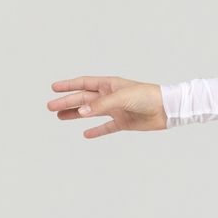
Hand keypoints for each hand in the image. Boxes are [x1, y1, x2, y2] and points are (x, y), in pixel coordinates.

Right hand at [46, 76, 168, 137]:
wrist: (166, 109)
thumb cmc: (146, 97)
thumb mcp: (121, 98)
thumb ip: (100, 105)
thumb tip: (80, 113)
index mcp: (109, 85)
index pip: (84, 83)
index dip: (69, 85)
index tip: (54, 88)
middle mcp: (111, 96)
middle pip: (83, 99)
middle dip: (67, 102)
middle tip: (51, 107)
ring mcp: (117, 110)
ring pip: (91, 113)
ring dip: (76, 115)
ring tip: (60, 117)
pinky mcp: (124, 123)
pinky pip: (107, 127)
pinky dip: (97, 131)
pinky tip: (86, 134)